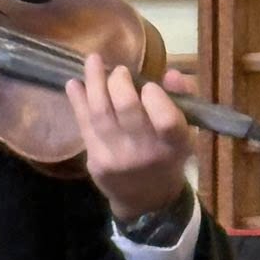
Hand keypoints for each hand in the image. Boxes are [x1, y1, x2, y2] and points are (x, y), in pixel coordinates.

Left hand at [64, 52, 194, 221]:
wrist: (146, 199)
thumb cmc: (168, 157)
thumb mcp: (185, 133)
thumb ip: (181, 99)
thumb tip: (170, 73)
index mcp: (174, 145)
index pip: (167, 120)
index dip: (156, 98)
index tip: (149, 86)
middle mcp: (146, 153)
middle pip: (128, 110)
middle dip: (119, 82)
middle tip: (119, 71)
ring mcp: (118, 158)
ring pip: (101, 113)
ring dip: (94, 82)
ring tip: (92, 61)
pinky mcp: (96, 161)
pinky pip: (84, 125)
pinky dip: (78, 101)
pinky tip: (74, 84)